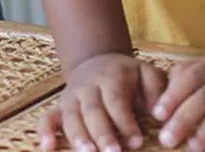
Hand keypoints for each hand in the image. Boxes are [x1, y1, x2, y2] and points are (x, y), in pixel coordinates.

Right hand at [39, 52, 166, 151]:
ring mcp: (71, 97)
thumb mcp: (146, 73)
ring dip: (77, 136)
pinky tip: (47, 147)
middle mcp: (87, 86)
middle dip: (102, 133)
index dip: (125, 121)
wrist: (98, 61)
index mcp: (110, 77)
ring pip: (70, 116)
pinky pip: (47, 117)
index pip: (116, 100)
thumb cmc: (128, 76)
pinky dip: (45, 131)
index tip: (138, 142)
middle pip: (92, 109)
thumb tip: (159, 113)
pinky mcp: (59, 107)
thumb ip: (156, 89)